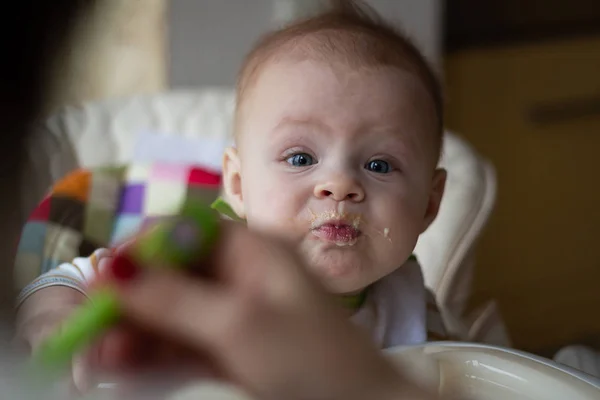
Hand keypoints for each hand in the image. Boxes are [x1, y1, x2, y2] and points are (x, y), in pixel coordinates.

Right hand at [92, 222, 437, 399]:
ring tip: (99, 355)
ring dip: (135, 330)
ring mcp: (236, 314)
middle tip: (91, 325)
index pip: (187, 231)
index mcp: (255, 251)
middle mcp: (242, 276)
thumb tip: (116, 267)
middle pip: (173, 274)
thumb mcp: (240, 324)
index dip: (143, 248)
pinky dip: (153, 353)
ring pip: (173, 312)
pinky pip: (182, 343)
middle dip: (131, 298)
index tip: (106, 274)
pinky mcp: (232, 349)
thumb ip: (175, 297)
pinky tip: (123, 365)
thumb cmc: (313, 361)